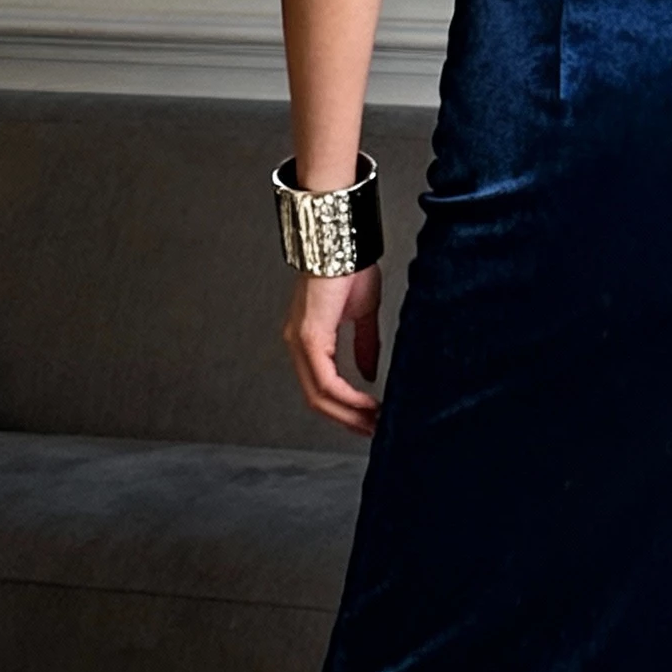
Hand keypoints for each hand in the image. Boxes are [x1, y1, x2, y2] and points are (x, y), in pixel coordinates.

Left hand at [284, 263, 381, 434]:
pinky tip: (368, 405)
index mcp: (308, 338)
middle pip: (316, 399)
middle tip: (374, 430)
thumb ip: (364, 346)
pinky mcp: (309, 338)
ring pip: (318, 396)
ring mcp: (300, 342)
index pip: (320, 387)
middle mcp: (297, 344)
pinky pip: (327, 381)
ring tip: (374, 423)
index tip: (371, 419)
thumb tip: (368, 374)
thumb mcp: (362, 315)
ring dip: (348, 415)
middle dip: (347, 420)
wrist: (343, 241)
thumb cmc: (349, 267)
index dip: (344, 409)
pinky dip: (348, 398)